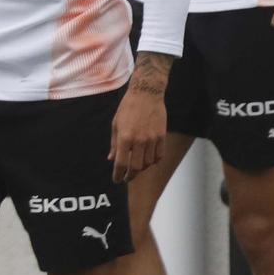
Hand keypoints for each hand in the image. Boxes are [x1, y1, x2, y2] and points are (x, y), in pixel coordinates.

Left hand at [108, 55, 172, 181]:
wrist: (146, 94)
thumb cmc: (128, 108)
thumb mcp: (116, 125)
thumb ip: (114, 144)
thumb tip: (111, 159)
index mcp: (125, 137)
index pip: (121, 164)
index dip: (118, 175)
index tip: (117, 180)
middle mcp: (139, 140)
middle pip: (136, 167)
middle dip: (130, 176)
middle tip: (126, 177)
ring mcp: (152, 138)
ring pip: (149, 163)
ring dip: (142, 168)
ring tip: (137, 166)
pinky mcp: (162, 135)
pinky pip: (159, 155)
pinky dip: (154, 161)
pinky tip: (149, 160)